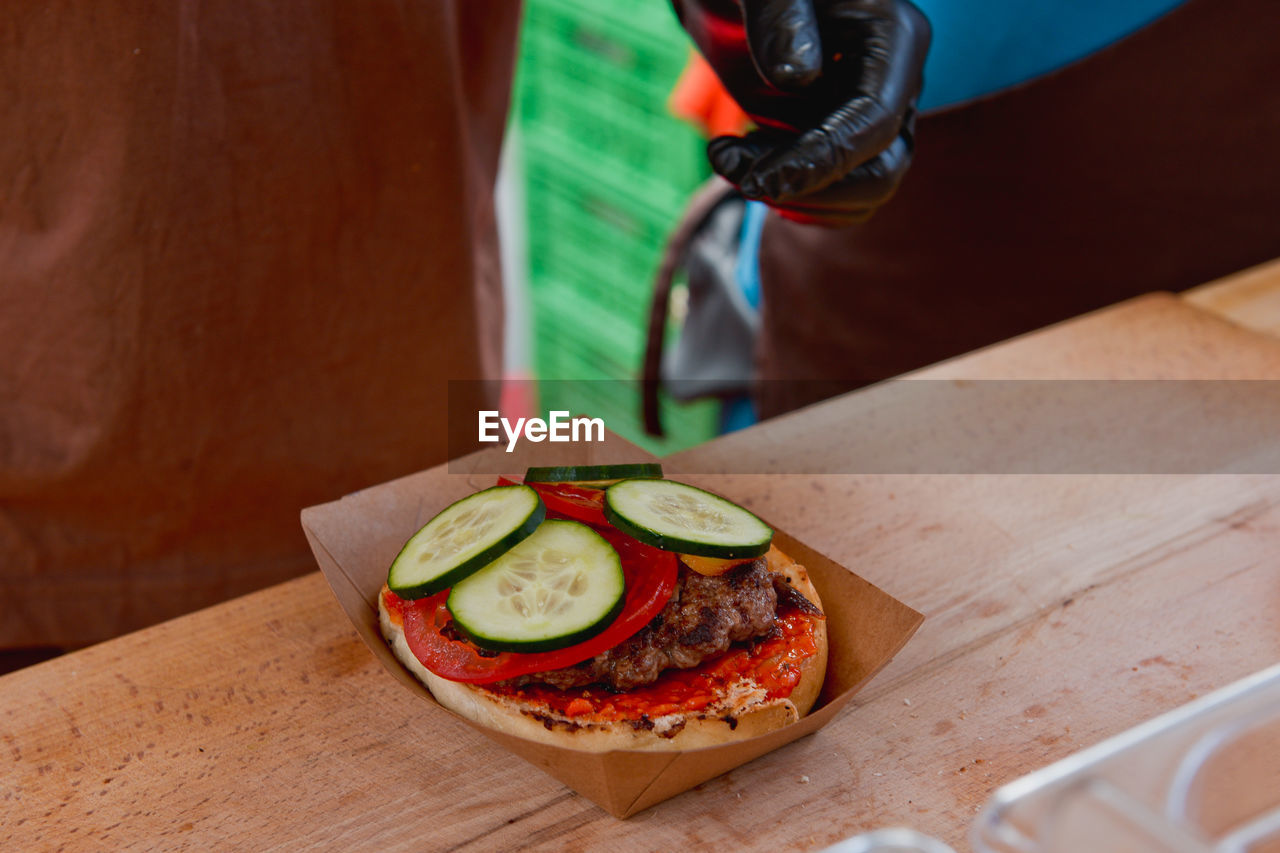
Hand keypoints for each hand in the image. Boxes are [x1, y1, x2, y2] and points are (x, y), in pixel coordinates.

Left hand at [672, 0, 930, 224]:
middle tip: (735, 171)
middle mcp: (893, 83)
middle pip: (880, 172)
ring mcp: (869, 116)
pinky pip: (830, 194)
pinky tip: (737, 159)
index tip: (762, 178)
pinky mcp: (837, 140)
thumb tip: (799, 78)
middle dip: (807, 188)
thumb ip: (779, 18)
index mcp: (893, 38)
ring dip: (788, 196)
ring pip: (856, 194)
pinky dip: (783, 194)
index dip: (822, 162)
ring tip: (726, 157)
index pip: (875, 123)